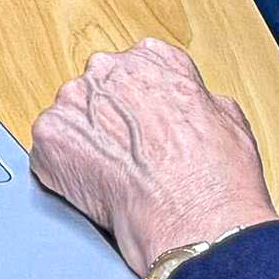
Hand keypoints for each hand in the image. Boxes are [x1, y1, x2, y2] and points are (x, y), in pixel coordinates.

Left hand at [28, 40, 277, 278]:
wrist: (192, 219)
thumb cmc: (215, 178)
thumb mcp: (229, 121)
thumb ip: (197, 101)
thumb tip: (193, 109)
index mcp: (153, 59)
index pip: (133, 69)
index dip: (138, 104)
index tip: (142, 125)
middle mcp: (109, 69)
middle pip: (97, 91)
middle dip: (107, 122)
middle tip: (127, 156)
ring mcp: (74, 100)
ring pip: (70, 120)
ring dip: (85, 145)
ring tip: (114, 177)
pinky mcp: (49, 136)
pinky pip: (49, 153)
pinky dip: (63, 172)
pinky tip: (94, 189)